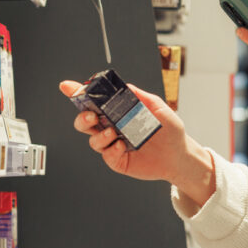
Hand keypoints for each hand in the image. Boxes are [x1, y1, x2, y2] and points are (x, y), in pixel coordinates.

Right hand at [59, 80, 216, 206]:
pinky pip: (107, 155)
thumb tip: (126, 87)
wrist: (180, 155)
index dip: (78, 94)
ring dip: (99, 135)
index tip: (67, 86)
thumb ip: (141, 97)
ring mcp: (113, 145)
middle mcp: (112, 128)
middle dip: (82, 118)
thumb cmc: (169, 131)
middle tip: (91, 116)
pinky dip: (111, 149)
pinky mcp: (118, 160)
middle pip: (85, 122)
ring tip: (113, 132)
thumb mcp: (158, 108)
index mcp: (117, 113)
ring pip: (93, 140)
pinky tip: (122, 145)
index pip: (94, 102)